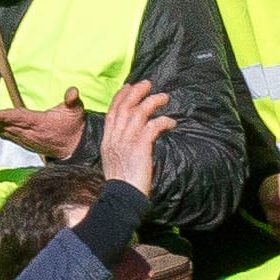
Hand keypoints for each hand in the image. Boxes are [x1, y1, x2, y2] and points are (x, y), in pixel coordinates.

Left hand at [0, 88, 91, 162]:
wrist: (74, 147)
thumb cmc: (74, 127)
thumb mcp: (77, 112)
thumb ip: (73, 101)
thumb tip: (73, 91)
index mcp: (41, 123)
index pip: (19, 119)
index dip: (4, 117)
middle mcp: (30, 133)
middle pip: (7, 124)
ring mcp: (26, 138)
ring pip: (4, 131)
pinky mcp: (24, 141)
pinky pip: (6, 136)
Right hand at [101, 77, 167, 195]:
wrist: (122, 196)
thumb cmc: (123, 181)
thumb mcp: (116, 159)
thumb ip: (121, 145)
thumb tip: (133, 138)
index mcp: (107, 140)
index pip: (112, 112)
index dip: (120, 97)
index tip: (129, 86)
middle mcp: (114, 138)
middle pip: (124, 107)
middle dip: (136, 92)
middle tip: (148, 83)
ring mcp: (126, 142)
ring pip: (138, 113)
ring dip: (152, 102)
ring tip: (164, 97)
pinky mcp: (140, 147)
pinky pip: (152, 127)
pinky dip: (163, 121)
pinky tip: (171, 123)